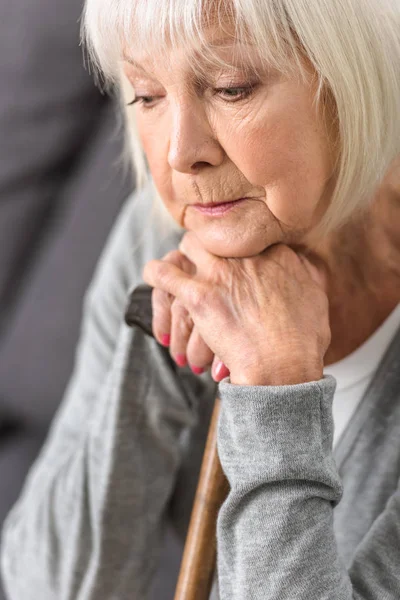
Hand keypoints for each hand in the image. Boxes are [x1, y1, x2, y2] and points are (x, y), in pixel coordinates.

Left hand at [144, 233, 329, 385]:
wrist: (284, 367)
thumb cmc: (303, 341)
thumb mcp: (315, 298)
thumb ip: (305, 276)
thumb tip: (302, 267)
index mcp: (276, 254)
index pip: (248, 235)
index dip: (237, 247)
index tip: (234, 258)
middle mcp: (246, 256)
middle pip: (218, 235)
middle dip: (210, 245)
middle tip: (206, 260)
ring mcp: (220, 274)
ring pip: (190, 246)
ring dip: (185, 257)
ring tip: (180, 267)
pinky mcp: (198, 296)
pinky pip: (164, 274)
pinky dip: (156, 273)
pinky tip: (154, 274)